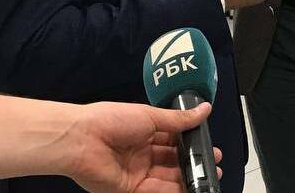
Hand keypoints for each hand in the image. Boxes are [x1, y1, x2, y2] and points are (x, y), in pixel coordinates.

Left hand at [64, 102, 221, 192]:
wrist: (81, 139)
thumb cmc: (109, 120)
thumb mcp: (151, 116)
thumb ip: (179, 120)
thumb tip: (203, 110)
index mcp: (145, 132)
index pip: (174, 140)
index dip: (192, 143)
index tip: (208, 145)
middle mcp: (141, 153)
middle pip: (173, 161)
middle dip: (193, 163)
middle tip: (212, 164)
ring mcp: (136, 172)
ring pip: (167, 177)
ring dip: (187, 178)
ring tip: (207, 176)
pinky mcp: (129, 188)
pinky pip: (156, 190)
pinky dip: (173, 190)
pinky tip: (188, 187)